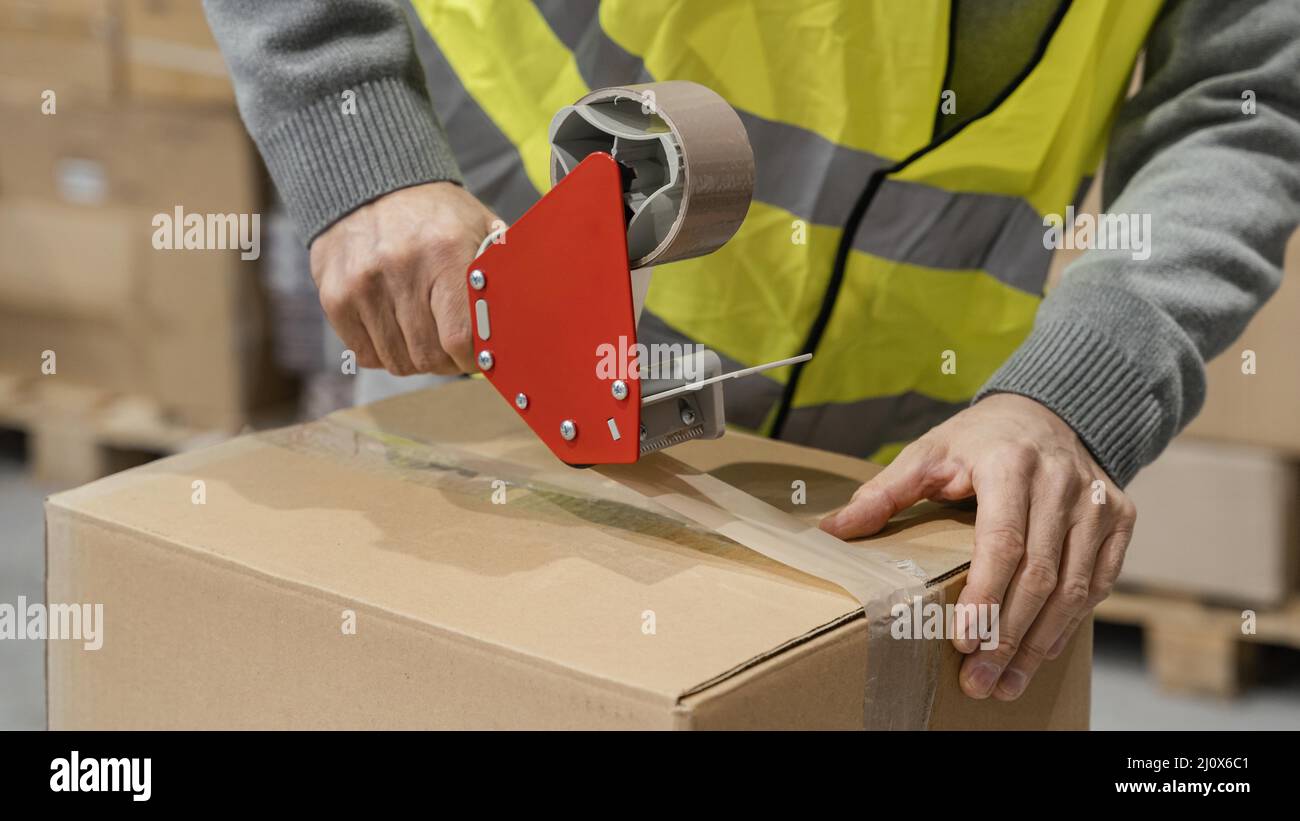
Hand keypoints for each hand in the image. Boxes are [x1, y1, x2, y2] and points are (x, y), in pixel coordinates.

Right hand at [309, 181, 499, 374]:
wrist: (372, 185)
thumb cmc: (437, 216)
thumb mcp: (479, 227)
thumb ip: (502, 272)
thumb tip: (524, 322)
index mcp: (444, 250)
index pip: (460, 337)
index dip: (473, 359)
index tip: (478, 356)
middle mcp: (400, 266)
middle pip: (428, 355)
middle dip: (447, 362)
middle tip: (453, 350)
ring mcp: (362, 283)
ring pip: (397, 361)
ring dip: (416, 359)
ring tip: (425, 337)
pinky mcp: (334, 295)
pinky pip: (365, 354)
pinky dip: (384, 352)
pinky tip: (395, 330)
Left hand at [819, 393, 1136, 700]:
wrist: (1047, 411)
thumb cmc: (979, 441)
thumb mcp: (928, 453)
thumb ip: (884, 493)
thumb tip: (831, 530)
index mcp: (1009, 464)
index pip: (1002, 541)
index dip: (985, 595)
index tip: (963, 639)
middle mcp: (1062, 482)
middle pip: (1040, 574)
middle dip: (1008, 635)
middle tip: (979, 679)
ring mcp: (1098, 501)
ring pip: (1075, 586)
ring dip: (1040, 641)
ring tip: (1006, 681)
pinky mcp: (1122, 517)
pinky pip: (1100, 580)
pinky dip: (1071, 621)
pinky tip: (1041, 651)